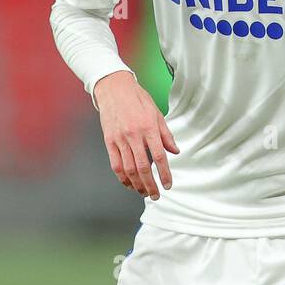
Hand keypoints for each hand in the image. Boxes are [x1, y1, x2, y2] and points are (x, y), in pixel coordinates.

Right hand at [94, 70, 179, 197]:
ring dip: (137, 184)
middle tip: (156, 195)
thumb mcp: (157, 113)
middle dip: (150, 185)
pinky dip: (122, 177)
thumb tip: (175, 151)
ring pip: (128, 169)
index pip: (159, 157)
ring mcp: (119, 139)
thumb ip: (166, 135)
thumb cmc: (138, 99)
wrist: (114, 89)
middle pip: (142, 167)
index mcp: (148, 127)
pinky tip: (129, 183)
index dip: (164, 173)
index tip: (168, 184)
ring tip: (144, 192)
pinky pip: (115, 164)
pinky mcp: (109, 141)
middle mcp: (133, 135)